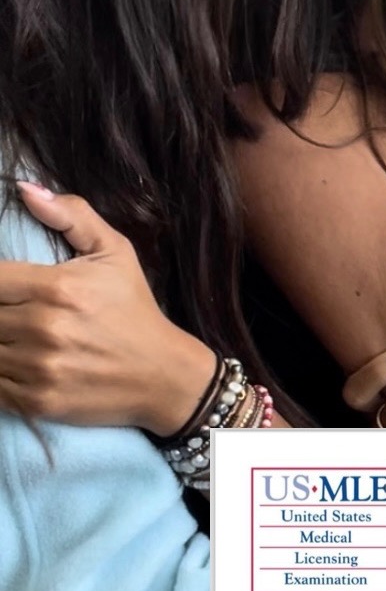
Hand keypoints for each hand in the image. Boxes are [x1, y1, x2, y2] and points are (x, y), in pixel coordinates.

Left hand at [0, 183, 215, 434]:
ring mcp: (38, 368)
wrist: (163, 375)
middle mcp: (44, 328)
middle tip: (16, 308)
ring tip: (17, 330)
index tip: (8, 285)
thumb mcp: (115, 252)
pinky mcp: (36, 401)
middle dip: (0, 309)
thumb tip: (24, 189)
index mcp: (58, 287)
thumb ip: (71, 216)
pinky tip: (17, 358)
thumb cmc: (134, 309)